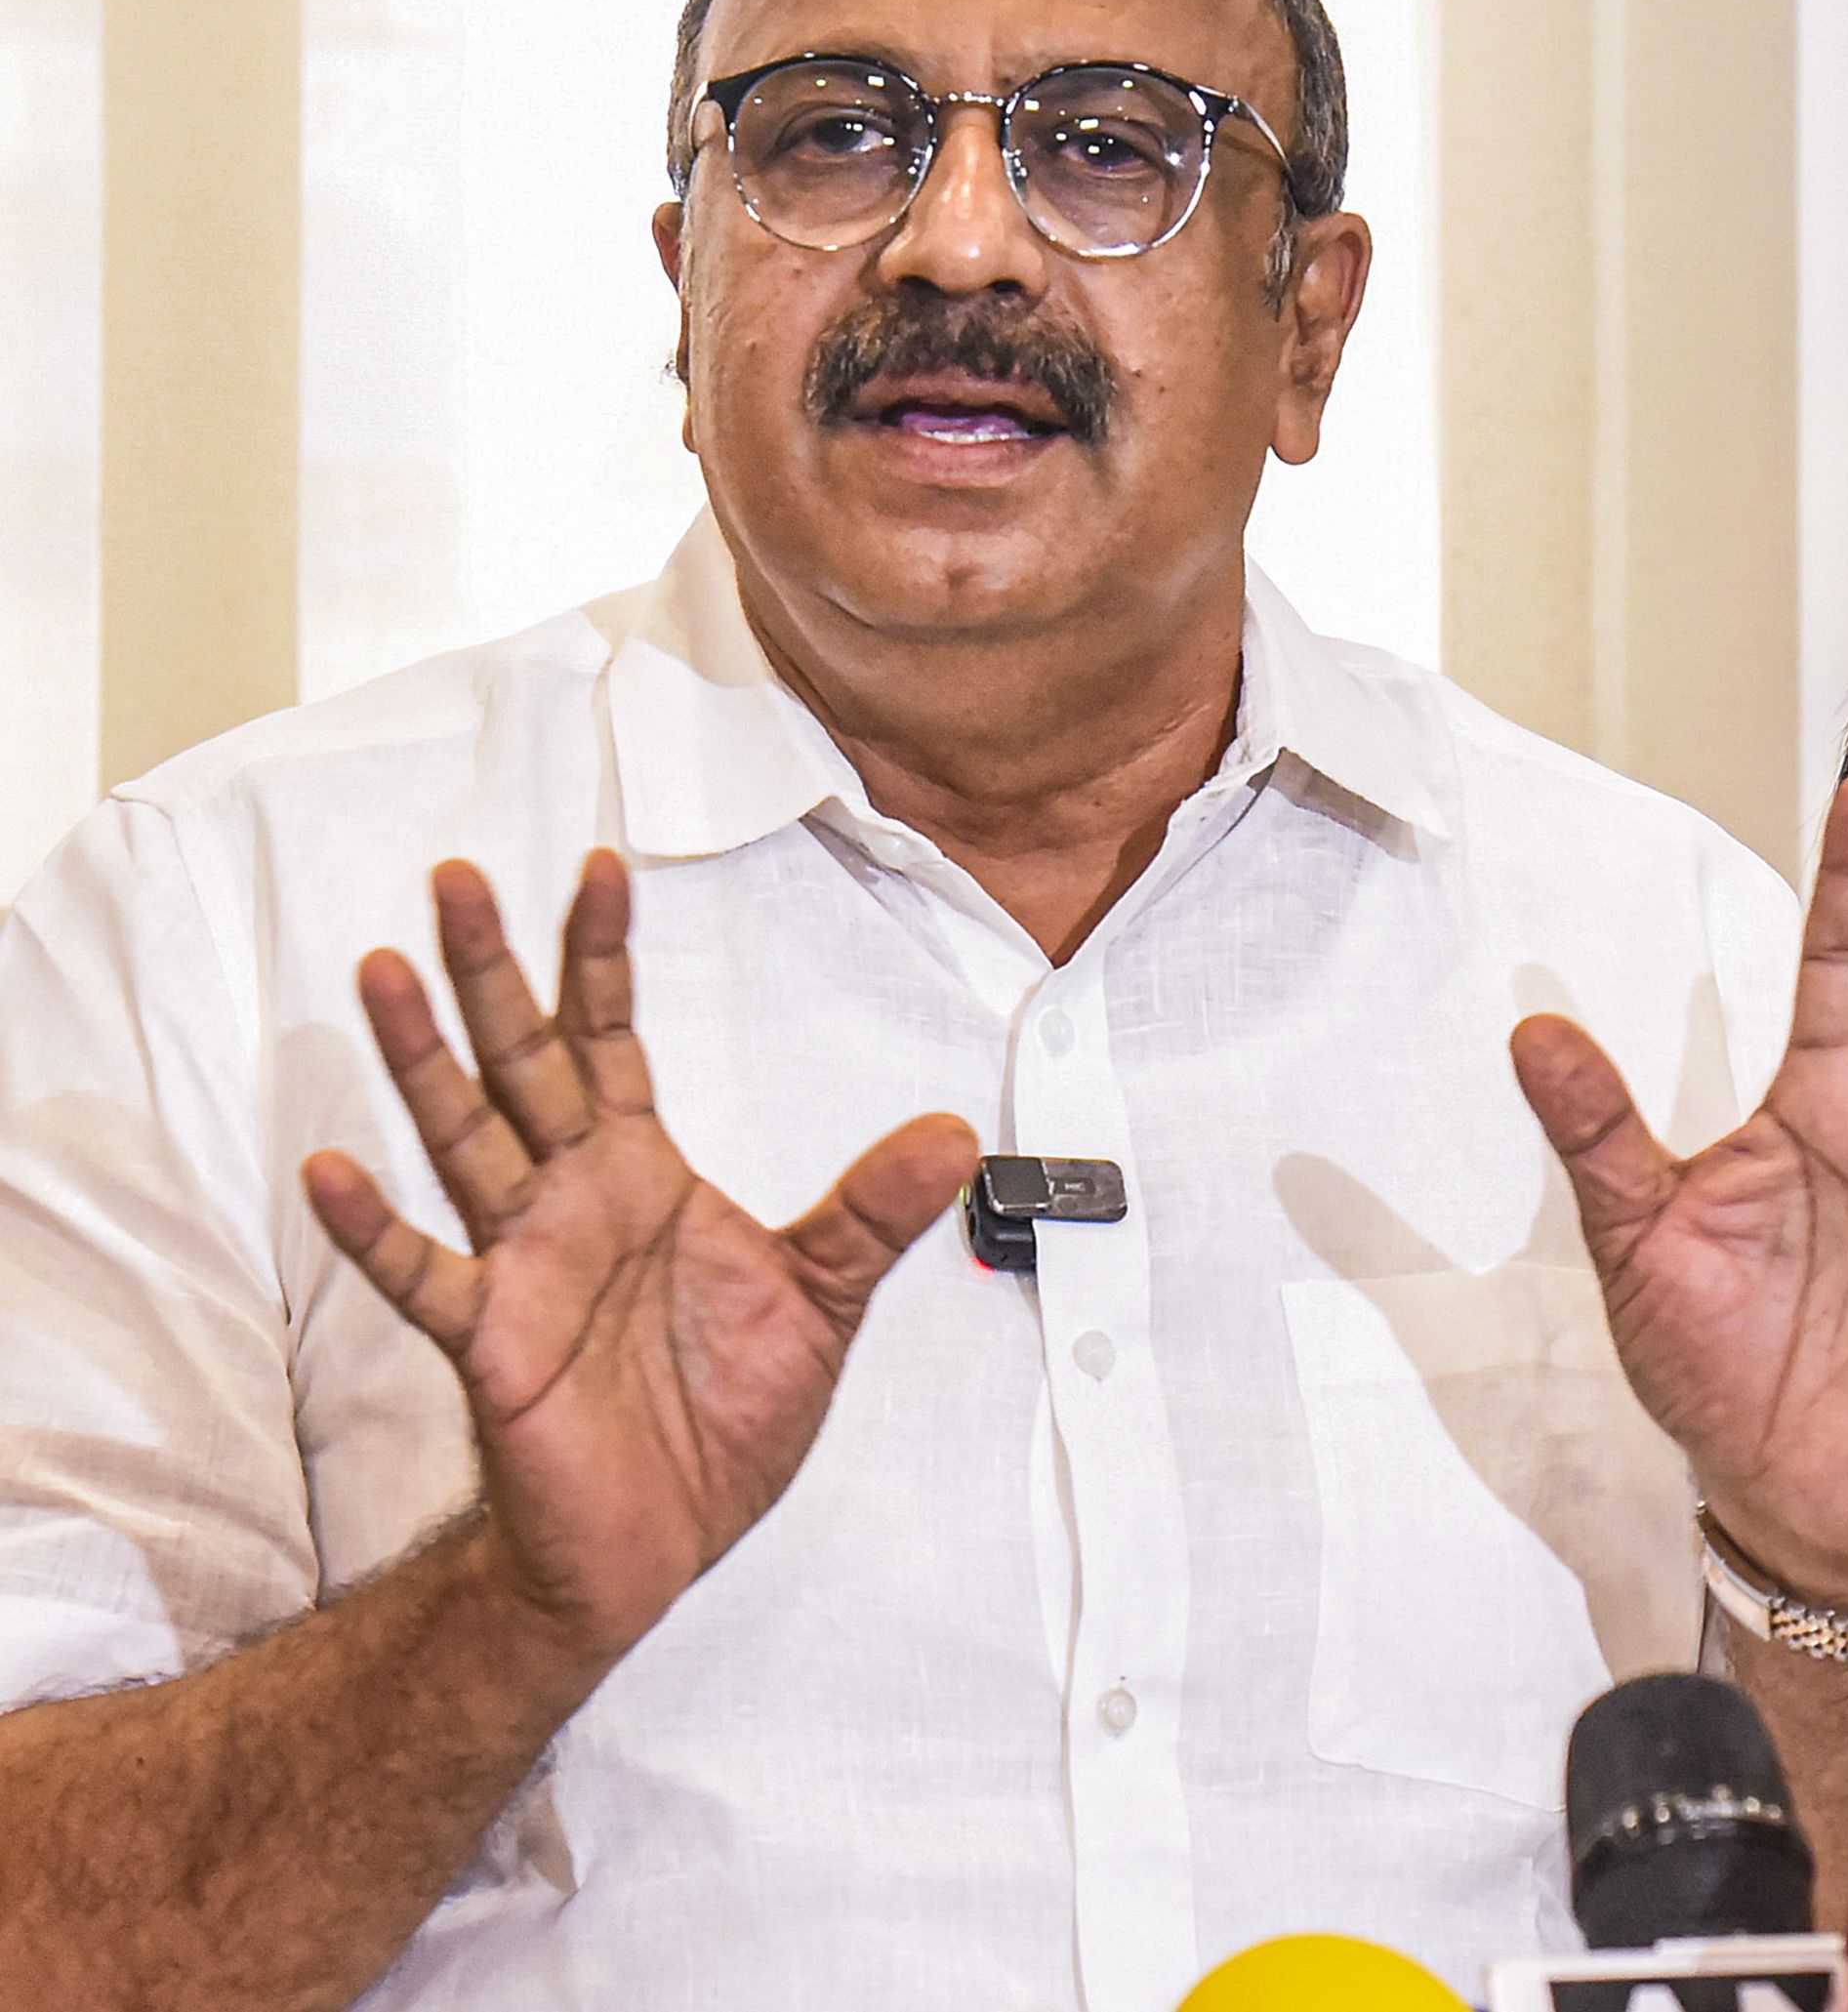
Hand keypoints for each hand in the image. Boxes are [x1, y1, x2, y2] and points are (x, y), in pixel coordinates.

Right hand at [303, 853, 978, 1670]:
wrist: (664, 1537)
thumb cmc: (722, 1414)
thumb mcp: (826, 1299)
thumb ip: (875, 1210)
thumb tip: (957, 1133)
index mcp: (643, 1175)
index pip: (612, 1040)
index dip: (602, 956)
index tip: (597, 867)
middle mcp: (572, 1201)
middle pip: (525, 1059)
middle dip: (493, 969)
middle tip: (457, 874)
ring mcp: (522, 1263)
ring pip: (464, 1138)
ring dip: (422, 1059)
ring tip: (381, 972)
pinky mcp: (493, 1340)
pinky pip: (424, 1275)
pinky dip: (376, 1228)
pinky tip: (334, 1169)